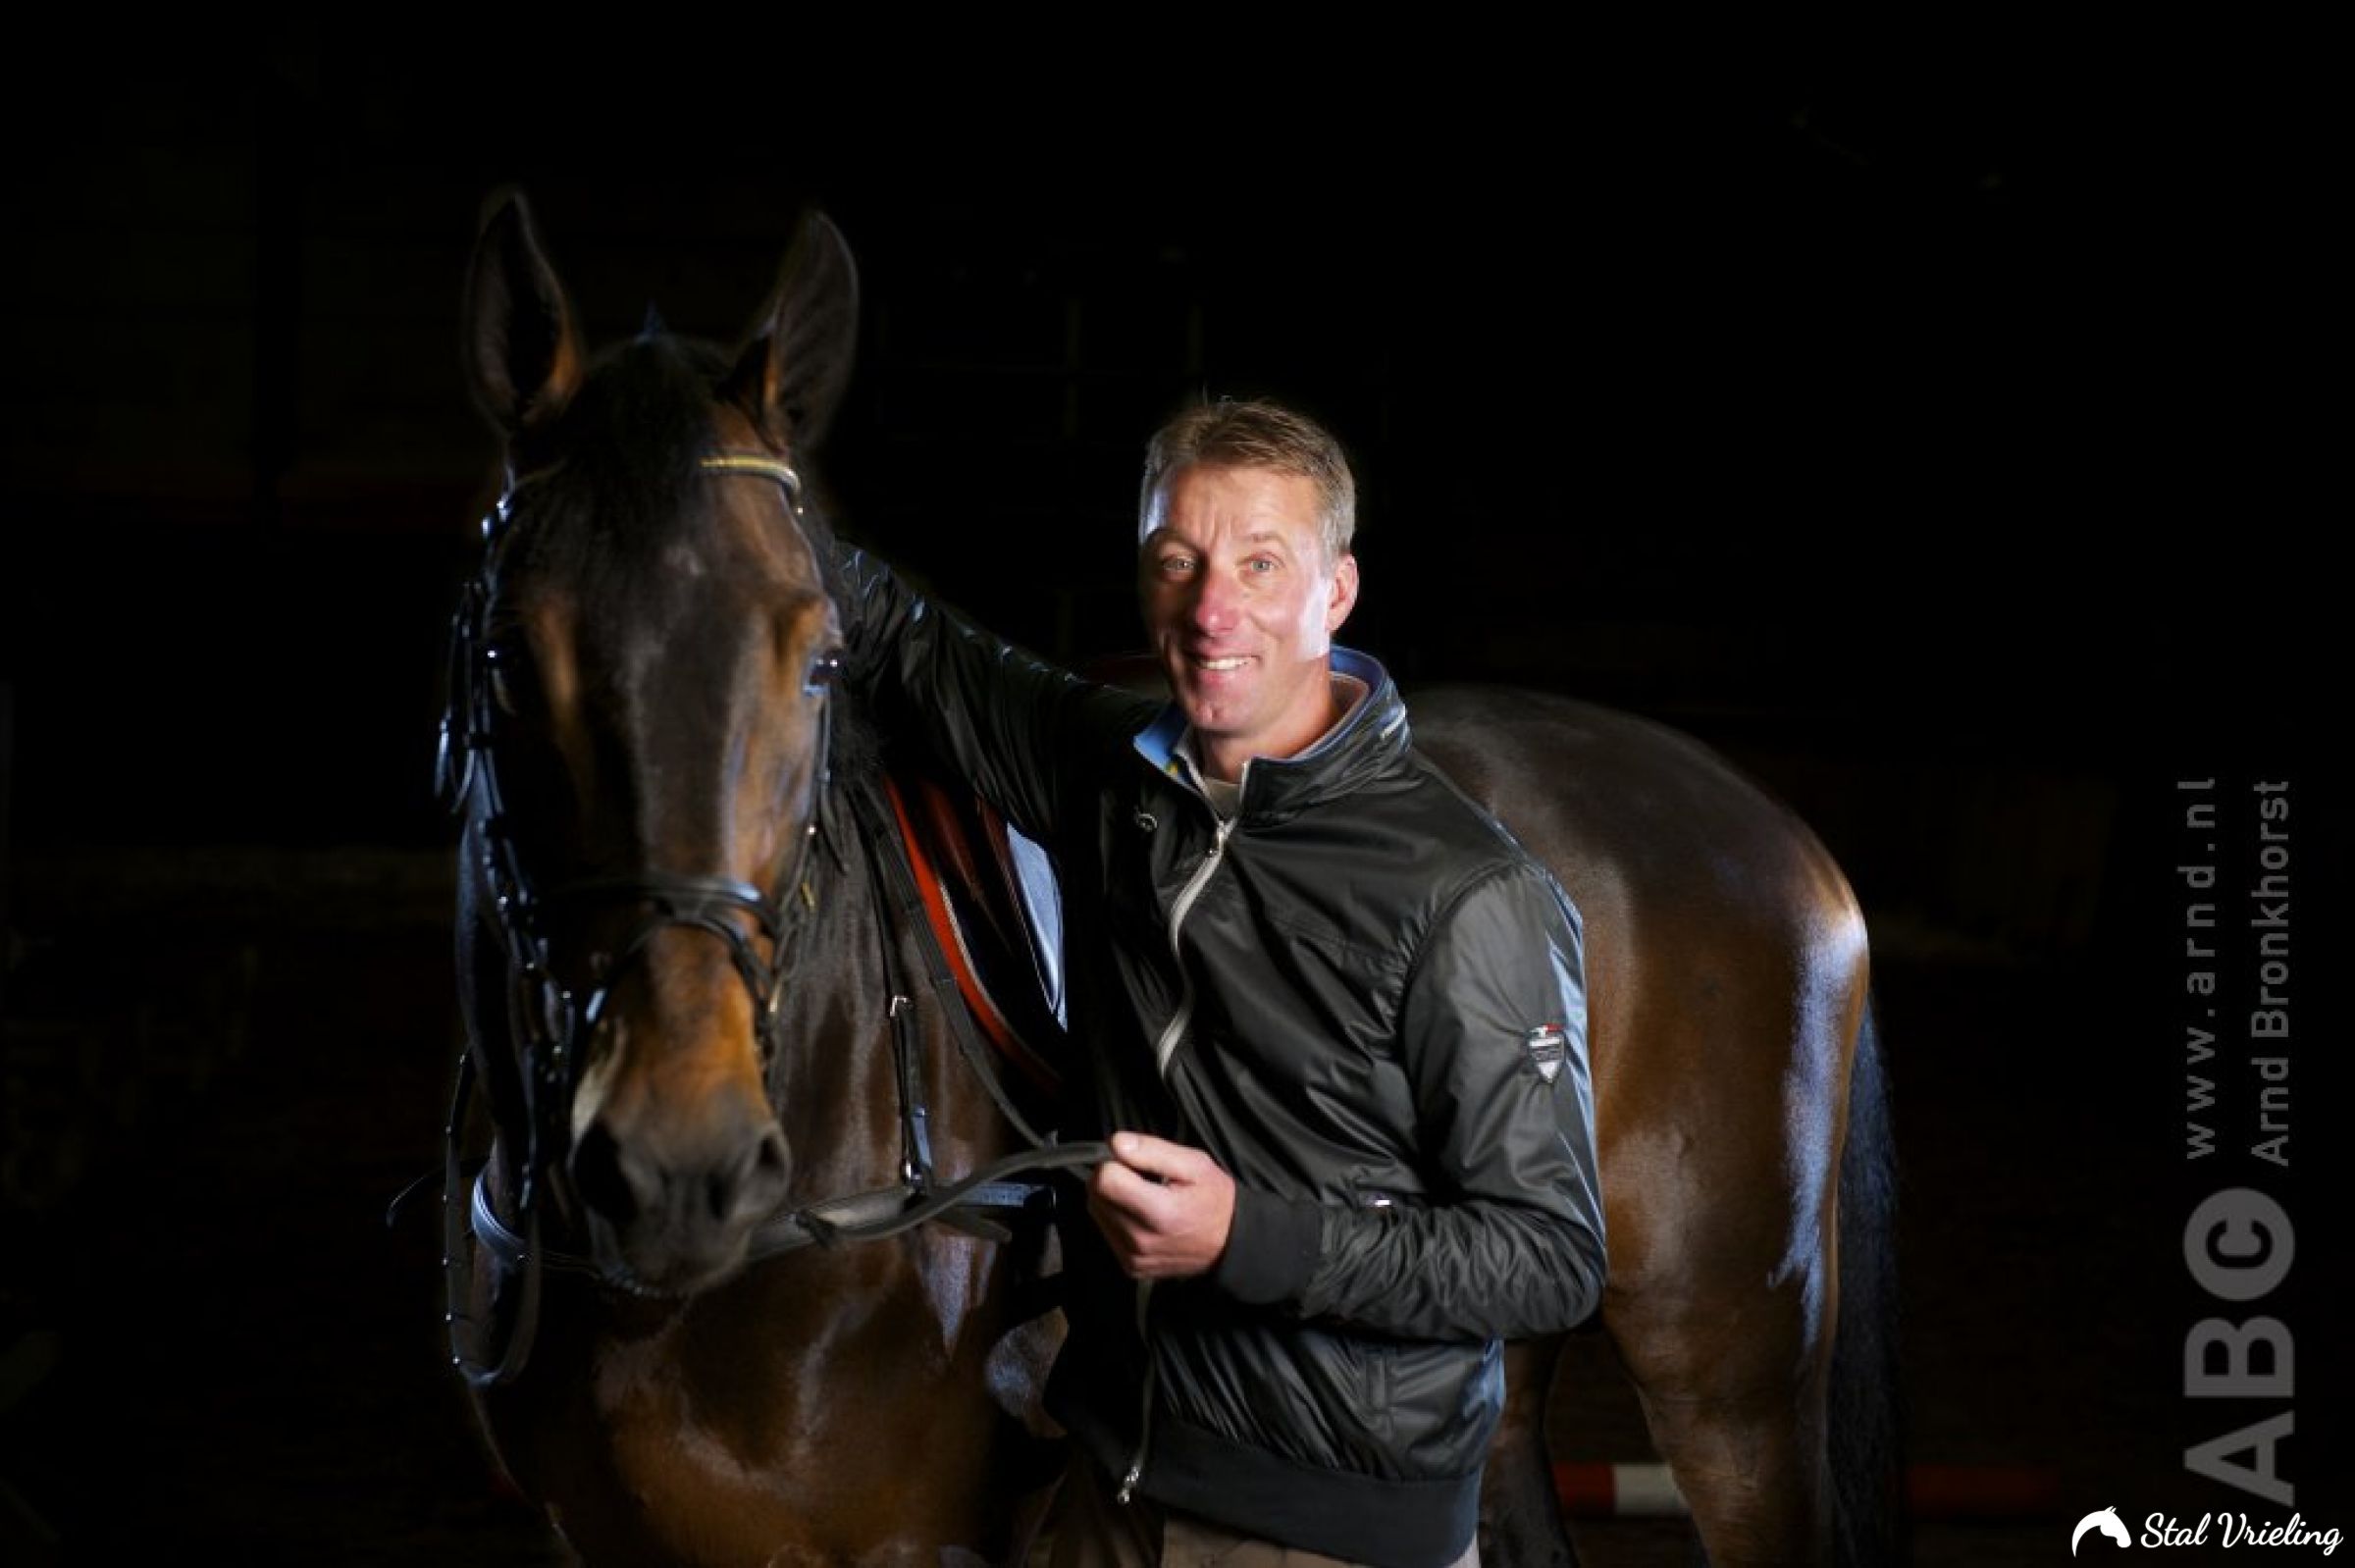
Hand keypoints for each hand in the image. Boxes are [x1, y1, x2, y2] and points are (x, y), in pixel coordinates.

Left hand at [1087, 1132, 1235, 1279]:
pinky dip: (1117, 1219)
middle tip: (1144, 1180)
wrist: (1230, 1244)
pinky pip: (1106, 1231)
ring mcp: (1133, 1258)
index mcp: (1157, 1213)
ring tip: (1145, 1198)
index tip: (1138, 1166)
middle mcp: (1140, 1240)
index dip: (1118, 1163)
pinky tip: (1143, 1216)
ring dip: (1112, 1199)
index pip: (1104, 1179)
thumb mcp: (1195, 1164)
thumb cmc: (1214, 1200)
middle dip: (1113, 1180)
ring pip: (1096, 1212)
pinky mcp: (1130, 1266)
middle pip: (1095, 1195)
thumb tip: (1117, 1144)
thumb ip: (1152, 1150)